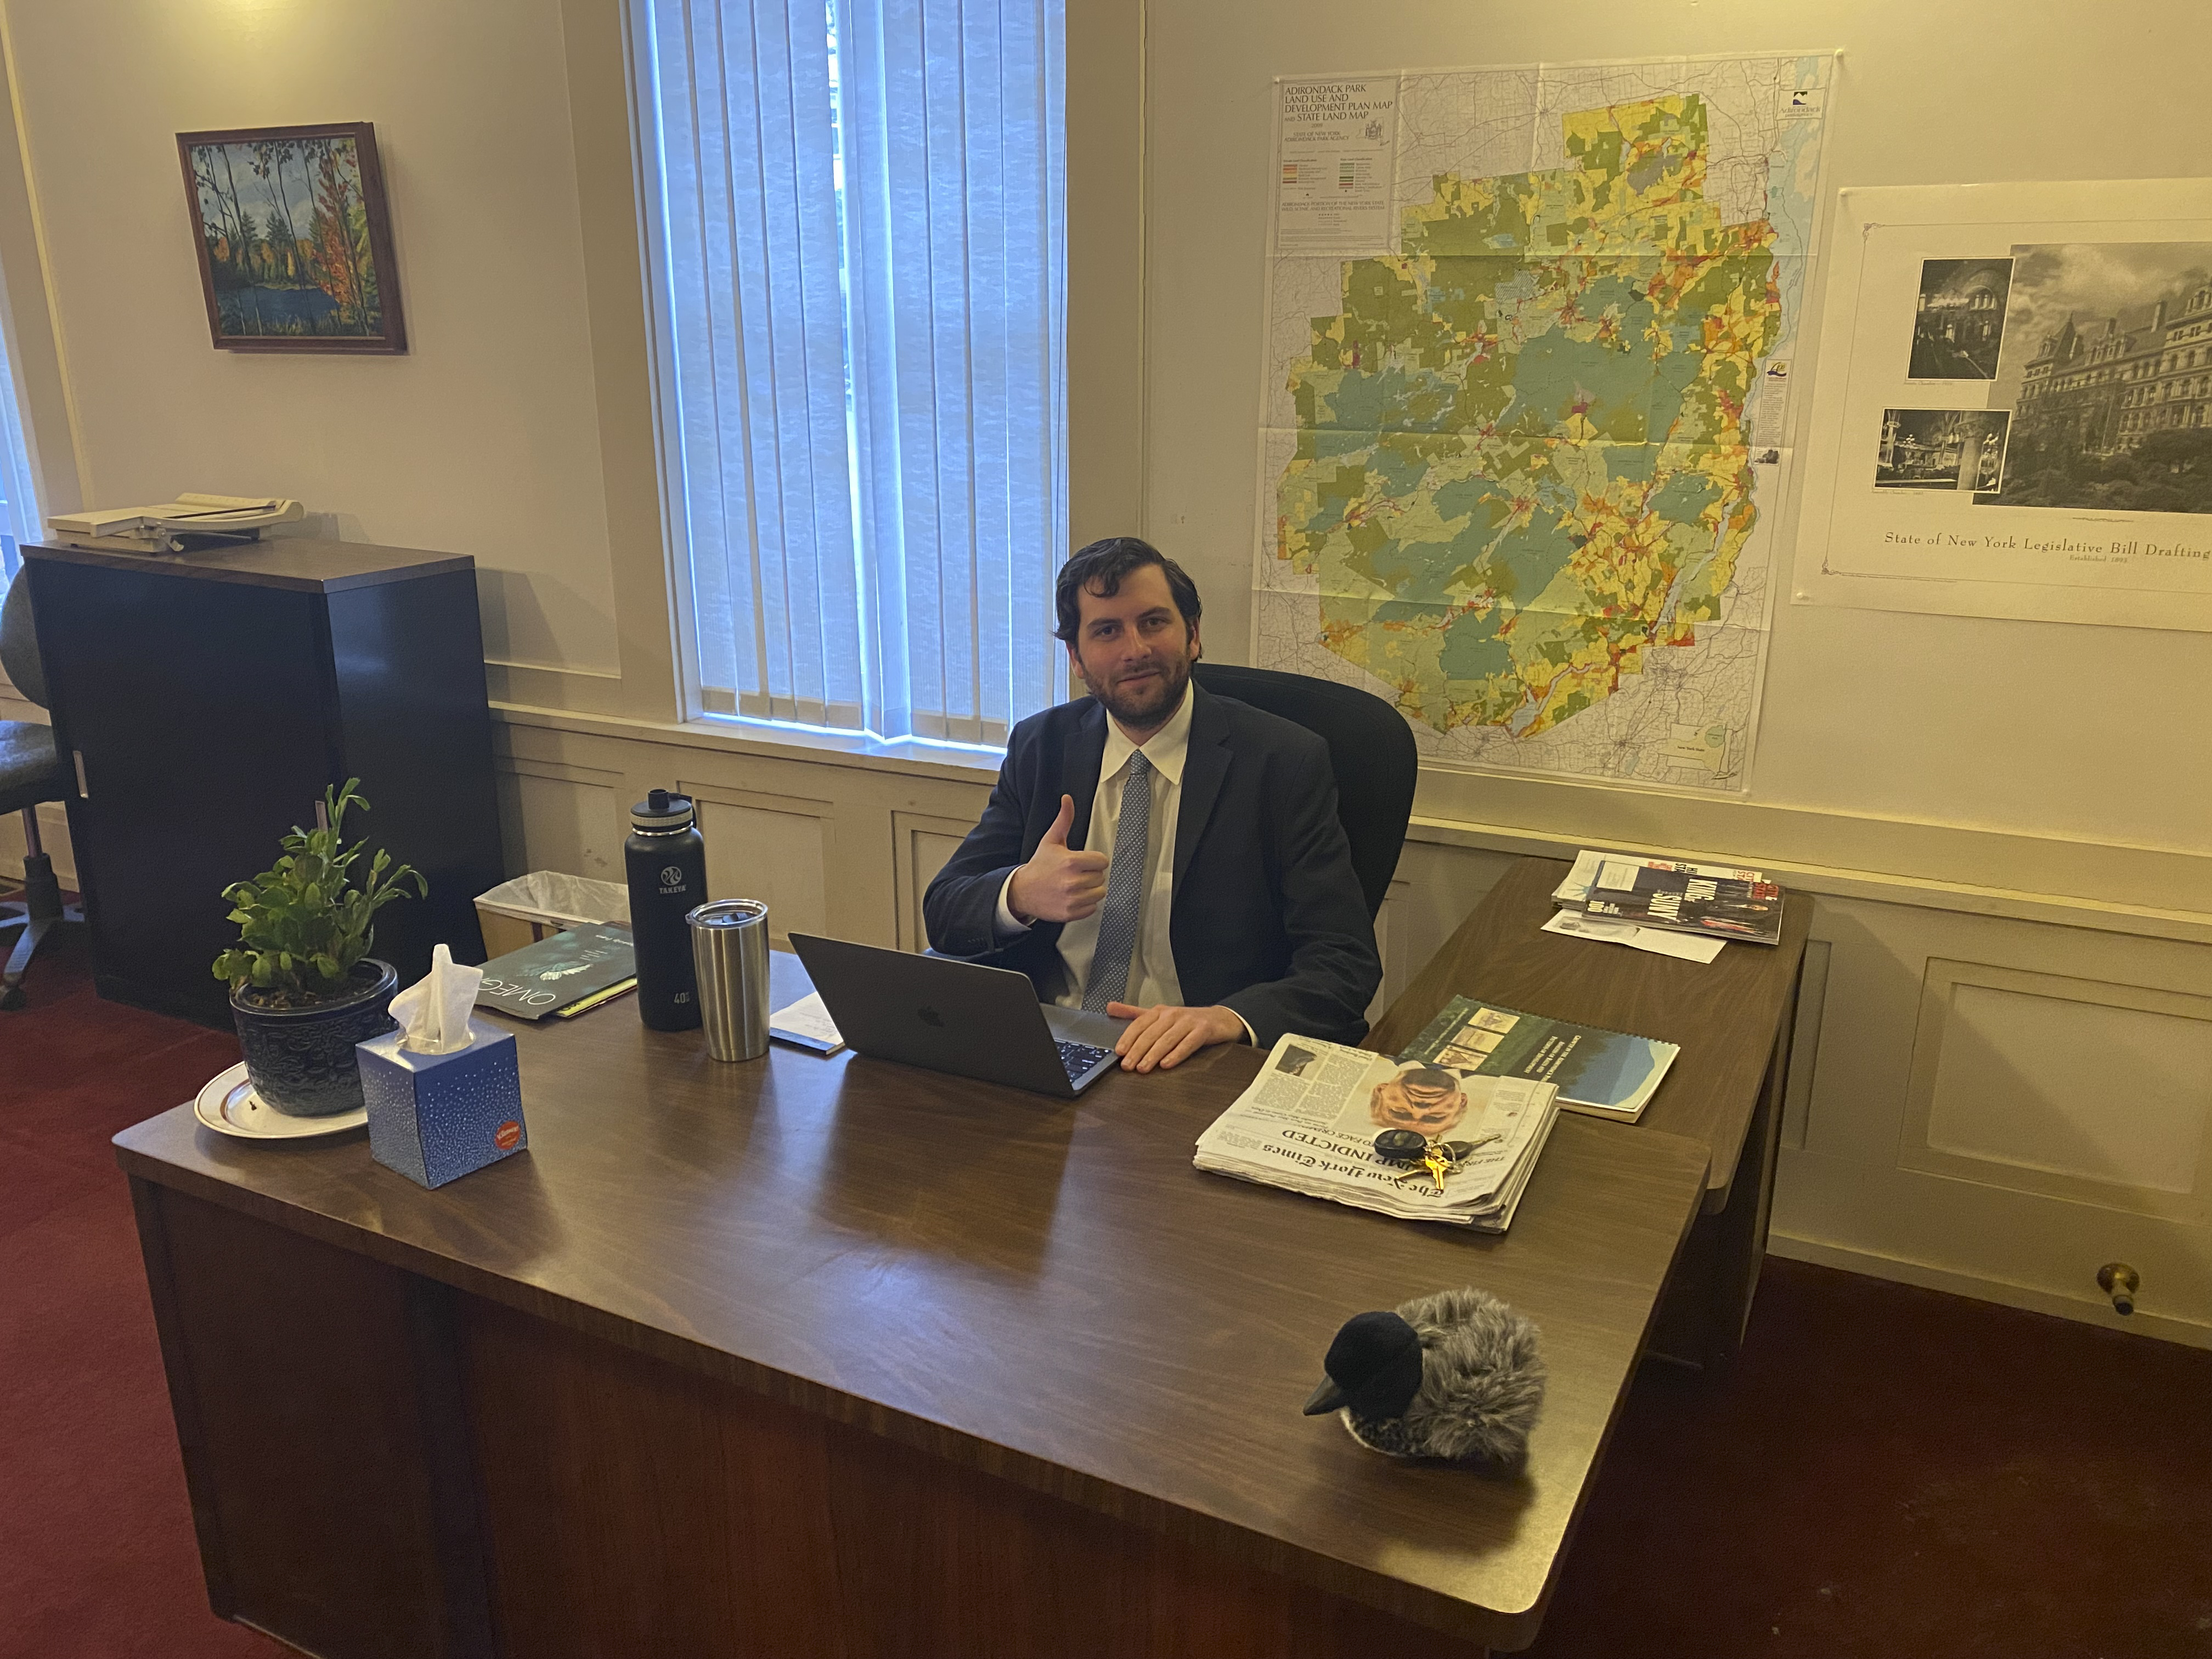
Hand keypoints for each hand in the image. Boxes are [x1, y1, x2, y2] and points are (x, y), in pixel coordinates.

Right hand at [1008, 795, 1109, 923]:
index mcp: (1071, 861)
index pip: (1102, 861)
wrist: (1022, 890)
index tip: (1084, 862)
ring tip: (1076, 886)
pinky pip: (1092, 909)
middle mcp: (1072, 881)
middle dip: (1091, 875)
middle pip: (1101, 877)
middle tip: (1076, 874)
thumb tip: (1067, 799)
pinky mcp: (1069, 913)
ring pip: (1099, 893)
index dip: (1094, 861)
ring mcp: (1071, 899)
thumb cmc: (1040, 864)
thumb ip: (1063, 820)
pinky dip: (1085, 904)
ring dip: (1090, 890)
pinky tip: (1073, 897)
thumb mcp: (1051, 841)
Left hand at [1106, 1001, 1246, 1071]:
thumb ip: (1134, 1014)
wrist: (1219, 1019)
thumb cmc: (1186, 1021)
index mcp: (1159, 1011)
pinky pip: (1187, 1044)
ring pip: (1167, 1039)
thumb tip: (1110, 1008)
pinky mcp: (1203, 1030)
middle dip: (1138, 1050)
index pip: (1139, 1024)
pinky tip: (1166, 1065)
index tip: (1119, 1052)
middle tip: (1128, 1066)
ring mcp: (1188, 1022)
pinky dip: (1176, 1054)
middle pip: (1151, 1033)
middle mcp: (1172, 1014)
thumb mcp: (1159, 1015)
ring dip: (1153, 1055)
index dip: (1128, 1038)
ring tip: (1143, 1068)